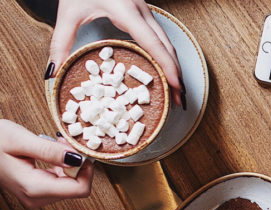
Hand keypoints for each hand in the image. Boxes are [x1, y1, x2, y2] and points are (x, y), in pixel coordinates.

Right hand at [0, 120, 92, 207]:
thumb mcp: (19, 140)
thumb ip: (49, 151)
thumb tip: (77, 159)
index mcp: (34, 187)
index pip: (79, 189)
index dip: (86, 169)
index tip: (79, 150)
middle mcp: (37, 198)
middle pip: (76, 187)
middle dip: (77, 164)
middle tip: (63, 142)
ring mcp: (36, 197)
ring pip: (70, 185)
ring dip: (69, 164)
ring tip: (55, 145)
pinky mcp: (36, 192)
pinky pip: (60, 182)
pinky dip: (62, 167)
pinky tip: (52, 153)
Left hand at [48, 0, 183, 105]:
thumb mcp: (68, 12)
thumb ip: (60, 42)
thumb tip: (54, 70)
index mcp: (126, 11)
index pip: (153, 44)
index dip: (167, 67)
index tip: (176, 87)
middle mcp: (142, 12)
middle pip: (168, 47)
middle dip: (176, 74)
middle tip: (179, 100)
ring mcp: (146, 12)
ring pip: (168, 43)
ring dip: (175, 67)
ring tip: (176, 91)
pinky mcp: (144, 14)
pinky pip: (162, 39)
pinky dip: (167, 58)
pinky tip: (166, 71)